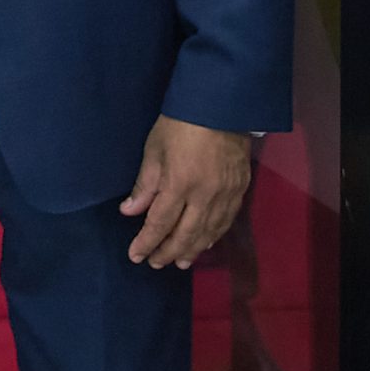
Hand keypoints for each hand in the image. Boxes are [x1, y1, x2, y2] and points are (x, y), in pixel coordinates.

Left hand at [121, 116, 252, 268]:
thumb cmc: (180, 124)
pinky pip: (226, 221)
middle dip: (168, 252)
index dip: (147, 242)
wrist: (222, 107)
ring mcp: (226, 194)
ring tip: (180, 263)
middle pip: (185, 234)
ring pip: (208, 232)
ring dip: (192, 249)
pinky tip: (205, 243)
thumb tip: (129, 212)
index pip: (160, 222)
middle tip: (155, 264)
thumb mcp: (154, 149)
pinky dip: (213, 236)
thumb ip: (144, 185)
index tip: (135, 256)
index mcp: (179, 183)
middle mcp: (204, 195)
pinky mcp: (240, 190)